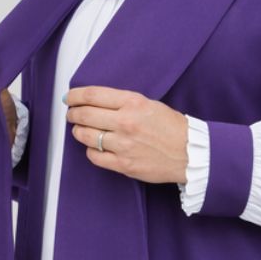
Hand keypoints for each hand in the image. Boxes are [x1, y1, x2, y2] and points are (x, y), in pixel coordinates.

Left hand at [63, 85, 188, 185]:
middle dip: (73, 113)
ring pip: (86, 136)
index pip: (92, 95)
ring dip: (79, 131)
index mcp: (133, 103)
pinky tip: (96, 147)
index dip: (74, 96)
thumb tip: (96, 102)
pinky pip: (95, 156)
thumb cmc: (172, 127)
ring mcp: (124, 145)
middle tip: (72, 114)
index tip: (69, 98)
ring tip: (81, 130)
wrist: (190, 153)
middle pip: (84, 115)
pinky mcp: (124, 164)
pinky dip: (91, 150)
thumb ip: (123, 102)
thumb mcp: (149, 104)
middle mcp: (126, 122)